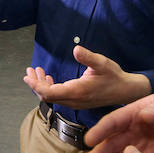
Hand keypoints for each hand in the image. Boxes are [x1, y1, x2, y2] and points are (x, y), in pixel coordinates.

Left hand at [24, 45, 150, 108]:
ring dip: (42, 85)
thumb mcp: (102, 63)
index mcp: (78, 91)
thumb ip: (88, 57)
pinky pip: (59, 97)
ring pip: (52, 98)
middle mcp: (74, 100)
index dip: (36, 86)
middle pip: (47, 96)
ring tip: (37, 71)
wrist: (126, 91)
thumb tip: (76, 49)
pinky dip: (50, 88)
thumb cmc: (114, 76)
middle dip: (36, 84)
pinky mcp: (78, 102)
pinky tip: (50, 78)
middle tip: (30, 70)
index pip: (49, 93)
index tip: (28, 75)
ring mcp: (76, 103)